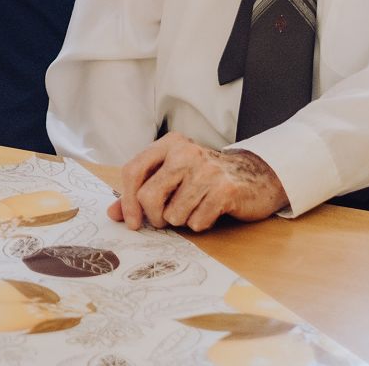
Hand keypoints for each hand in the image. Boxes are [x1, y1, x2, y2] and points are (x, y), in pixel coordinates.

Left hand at [106, 132, 287, 231]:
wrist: (255, 177)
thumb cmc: (206, 178)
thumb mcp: (172, 177)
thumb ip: (141, 192)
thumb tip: (113, 213)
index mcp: (169, 144)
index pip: (133, 171)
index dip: (126, 201)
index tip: (132, 222)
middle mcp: (186, 152)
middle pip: (148, 196)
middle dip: (154, 216)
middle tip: (165, 219)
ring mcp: (207, 170)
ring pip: (173, 214)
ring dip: (181, 220)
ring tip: (194, 208)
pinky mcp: (225, 190)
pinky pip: (197, 221)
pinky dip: (200, 223)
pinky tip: (209, 210)